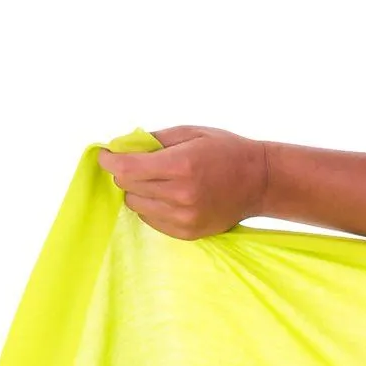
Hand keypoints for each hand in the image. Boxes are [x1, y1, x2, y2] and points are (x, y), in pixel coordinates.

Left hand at [96, 125, 269, 238]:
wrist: (260, 182)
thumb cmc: (226, 151)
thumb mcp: (191, 133)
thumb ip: (154, 140)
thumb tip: (121, 147)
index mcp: (181, 166)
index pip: (127, 168)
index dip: (110, 160)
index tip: (105, 155)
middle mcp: (180, 195)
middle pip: (128, 187)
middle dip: (127, 173)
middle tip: (140, 164)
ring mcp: (184, 218)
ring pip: (136, 205)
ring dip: (139, 191)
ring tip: (160, 181)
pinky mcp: (187, 233)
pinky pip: (151, 220)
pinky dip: (152, 207)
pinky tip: (169, 196)